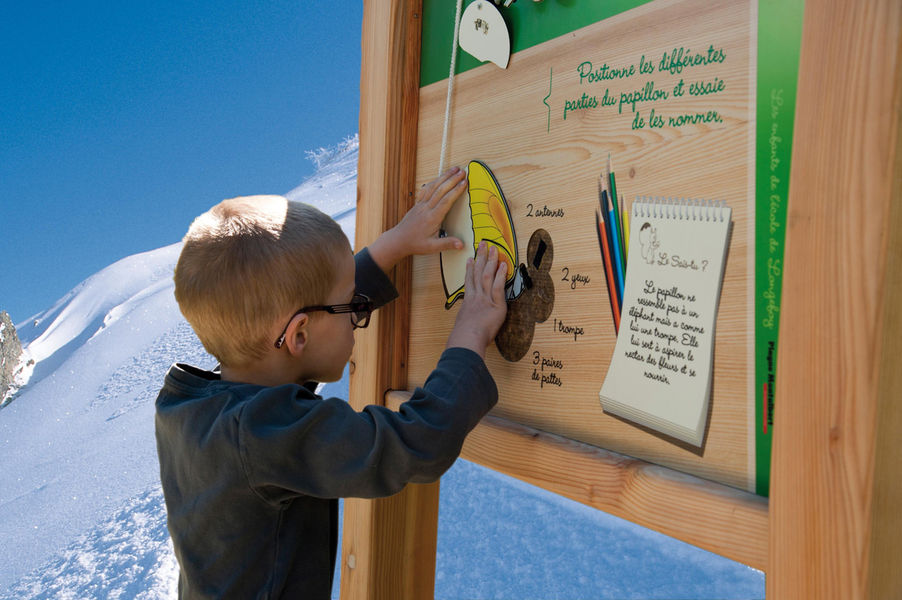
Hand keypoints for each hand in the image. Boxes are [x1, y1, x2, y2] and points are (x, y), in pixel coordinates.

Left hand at [368, 167, 467, 271]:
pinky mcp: (417, 204)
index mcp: (432, 218)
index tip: (464, 182)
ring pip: (433, 187)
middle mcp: (426, 208)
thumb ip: (447, 244)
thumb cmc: (415, 243)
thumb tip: (461, 244)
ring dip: (444, 176)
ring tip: (454, 169)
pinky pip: (426, 189)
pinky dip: (434, 181)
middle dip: (452, 179)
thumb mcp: (432, 247)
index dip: (456, 190)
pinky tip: (439, 177)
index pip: (446, 201)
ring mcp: (421, 204)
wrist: (398, 240)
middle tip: (462, 171)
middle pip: (440, 190)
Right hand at [446, 241, 507, 357]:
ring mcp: (485, 299)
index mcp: (468, 302)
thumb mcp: (462, 325)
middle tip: (483, 245)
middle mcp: (476, 297)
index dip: (470, 269)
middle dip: (481, 257)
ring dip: (491, 261)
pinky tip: (503, 265)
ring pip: (487, 275)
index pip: (469, 281)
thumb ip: (467, 319)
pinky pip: (498, 286)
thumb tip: (467, 323)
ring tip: (494, 249)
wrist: (467, 340)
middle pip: (478, 273)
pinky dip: (500, 275)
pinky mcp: (496, 305)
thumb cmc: (464, 338)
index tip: (471, 259)